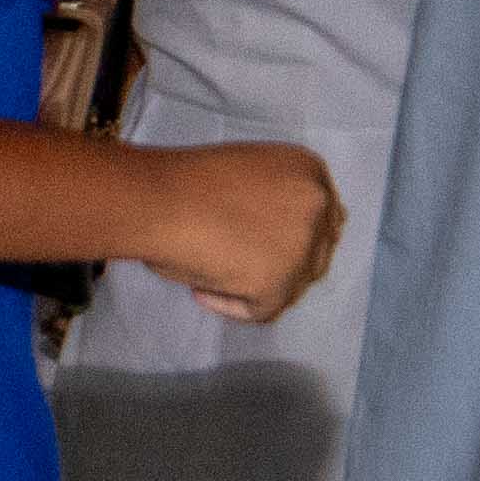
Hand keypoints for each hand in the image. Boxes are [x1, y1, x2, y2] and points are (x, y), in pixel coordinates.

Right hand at [138, 140, 345, 325]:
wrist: (156, 198)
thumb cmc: (184, 181)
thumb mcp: (248, 173)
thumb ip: (274, 197)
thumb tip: (274, 237)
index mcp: (309, 169)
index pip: (323, 217)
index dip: (293, 237)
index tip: (262, 247)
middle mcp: (318, 204)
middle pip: (317, 253)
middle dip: (283, 266)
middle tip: (241, 268)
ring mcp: (302, 246)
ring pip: (293, 286)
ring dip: (257, 287)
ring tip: (211, 273)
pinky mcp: (278, 283)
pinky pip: (262, 311)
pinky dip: (231, 307)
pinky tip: (200, 289)